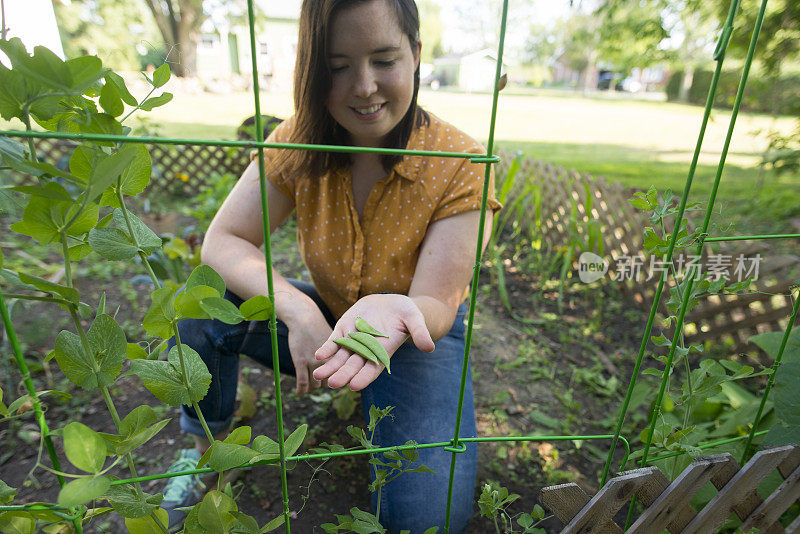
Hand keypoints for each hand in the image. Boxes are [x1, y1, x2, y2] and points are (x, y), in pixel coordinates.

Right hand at [285, 303, 332, 394]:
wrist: (305, 318)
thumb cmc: (318, 328)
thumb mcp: (333, 341)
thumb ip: (336, 354)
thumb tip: (336, 366)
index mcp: (338, 357)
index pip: (339, 376)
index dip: (335, 380)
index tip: (330, 382)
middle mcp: (329, 362)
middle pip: (328, 382)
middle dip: (323, 385)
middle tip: (316, 385)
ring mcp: (315, 363)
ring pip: (315, 385)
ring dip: (311, 390)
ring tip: (306, 390)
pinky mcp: (301, 362)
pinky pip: (302, 382)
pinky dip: (300, 390)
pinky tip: (298, 393)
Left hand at [312, 294, 434, 390]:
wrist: (390, 303)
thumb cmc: (406, 313)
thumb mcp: (414, 319)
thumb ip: (420, 332)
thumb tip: (430, 347)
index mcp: (383, 352)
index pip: (373, 369)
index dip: (364, 377)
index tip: (355, 386)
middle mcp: (366, 350)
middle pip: (353, 366)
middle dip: (343, 375)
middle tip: (332, 384)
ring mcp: (354, 340)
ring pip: (340, 357)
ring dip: (330, 366)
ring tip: (319, 375)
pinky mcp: (345, 329)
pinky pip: (334, 341)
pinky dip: (327, 348)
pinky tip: (319, 355)